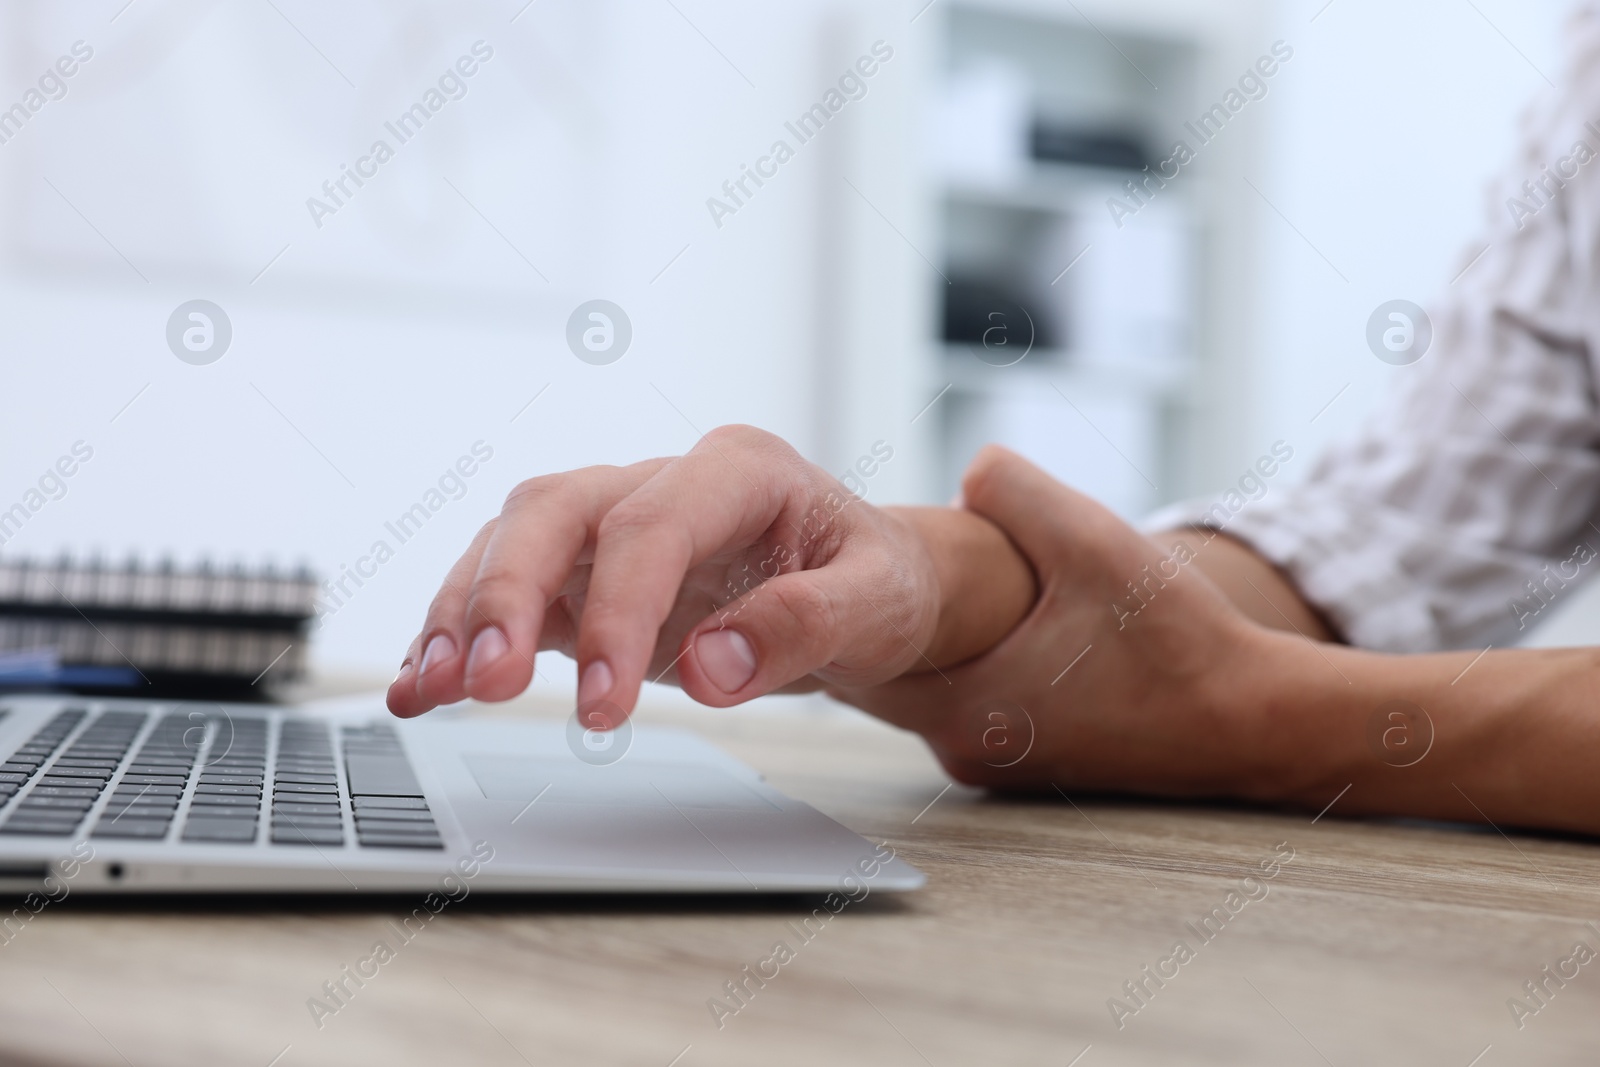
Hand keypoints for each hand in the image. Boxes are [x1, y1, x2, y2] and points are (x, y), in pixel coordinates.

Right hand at [386, 426, 1026, 721]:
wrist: (862, 588)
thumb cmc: (873, 582)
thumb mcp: (877, 602)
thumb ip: (804, 627)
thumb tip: (714, 665)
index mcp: (740, 471)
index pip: (654, 525)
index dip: (618, 609)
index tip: (605, 700)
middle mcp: (662, 482)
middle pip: (556, 510)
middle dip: (508, 592)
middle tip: (488, 684)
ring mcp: (614, 524)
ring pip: (513, 540)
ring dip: (466, 611)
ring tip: (433, 688)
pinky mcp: (586, 574)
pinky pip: (508, 590)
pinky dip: (460, 632)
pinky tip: (423, 685)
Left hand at [838, 446, 1274, 794]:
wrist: (1254, 722)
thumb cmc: (1178, 643)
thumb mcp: (1094, 541)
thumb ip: (1017, 493)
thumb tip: (968, 470)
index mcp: (964, 708)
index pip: (844, 667)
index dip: (830, 613)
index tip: (821, 568)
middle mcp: (967, 749)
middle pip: (876, 681)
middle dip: (874, 622)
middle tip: (870, 564)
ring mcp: (998, 766)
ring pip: (923, 694)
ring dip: (923, 644)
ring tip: (929, 586)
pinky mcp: (1028, 766)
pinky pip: (967, 707)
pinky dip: (964, 666)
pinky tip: (994, 625)